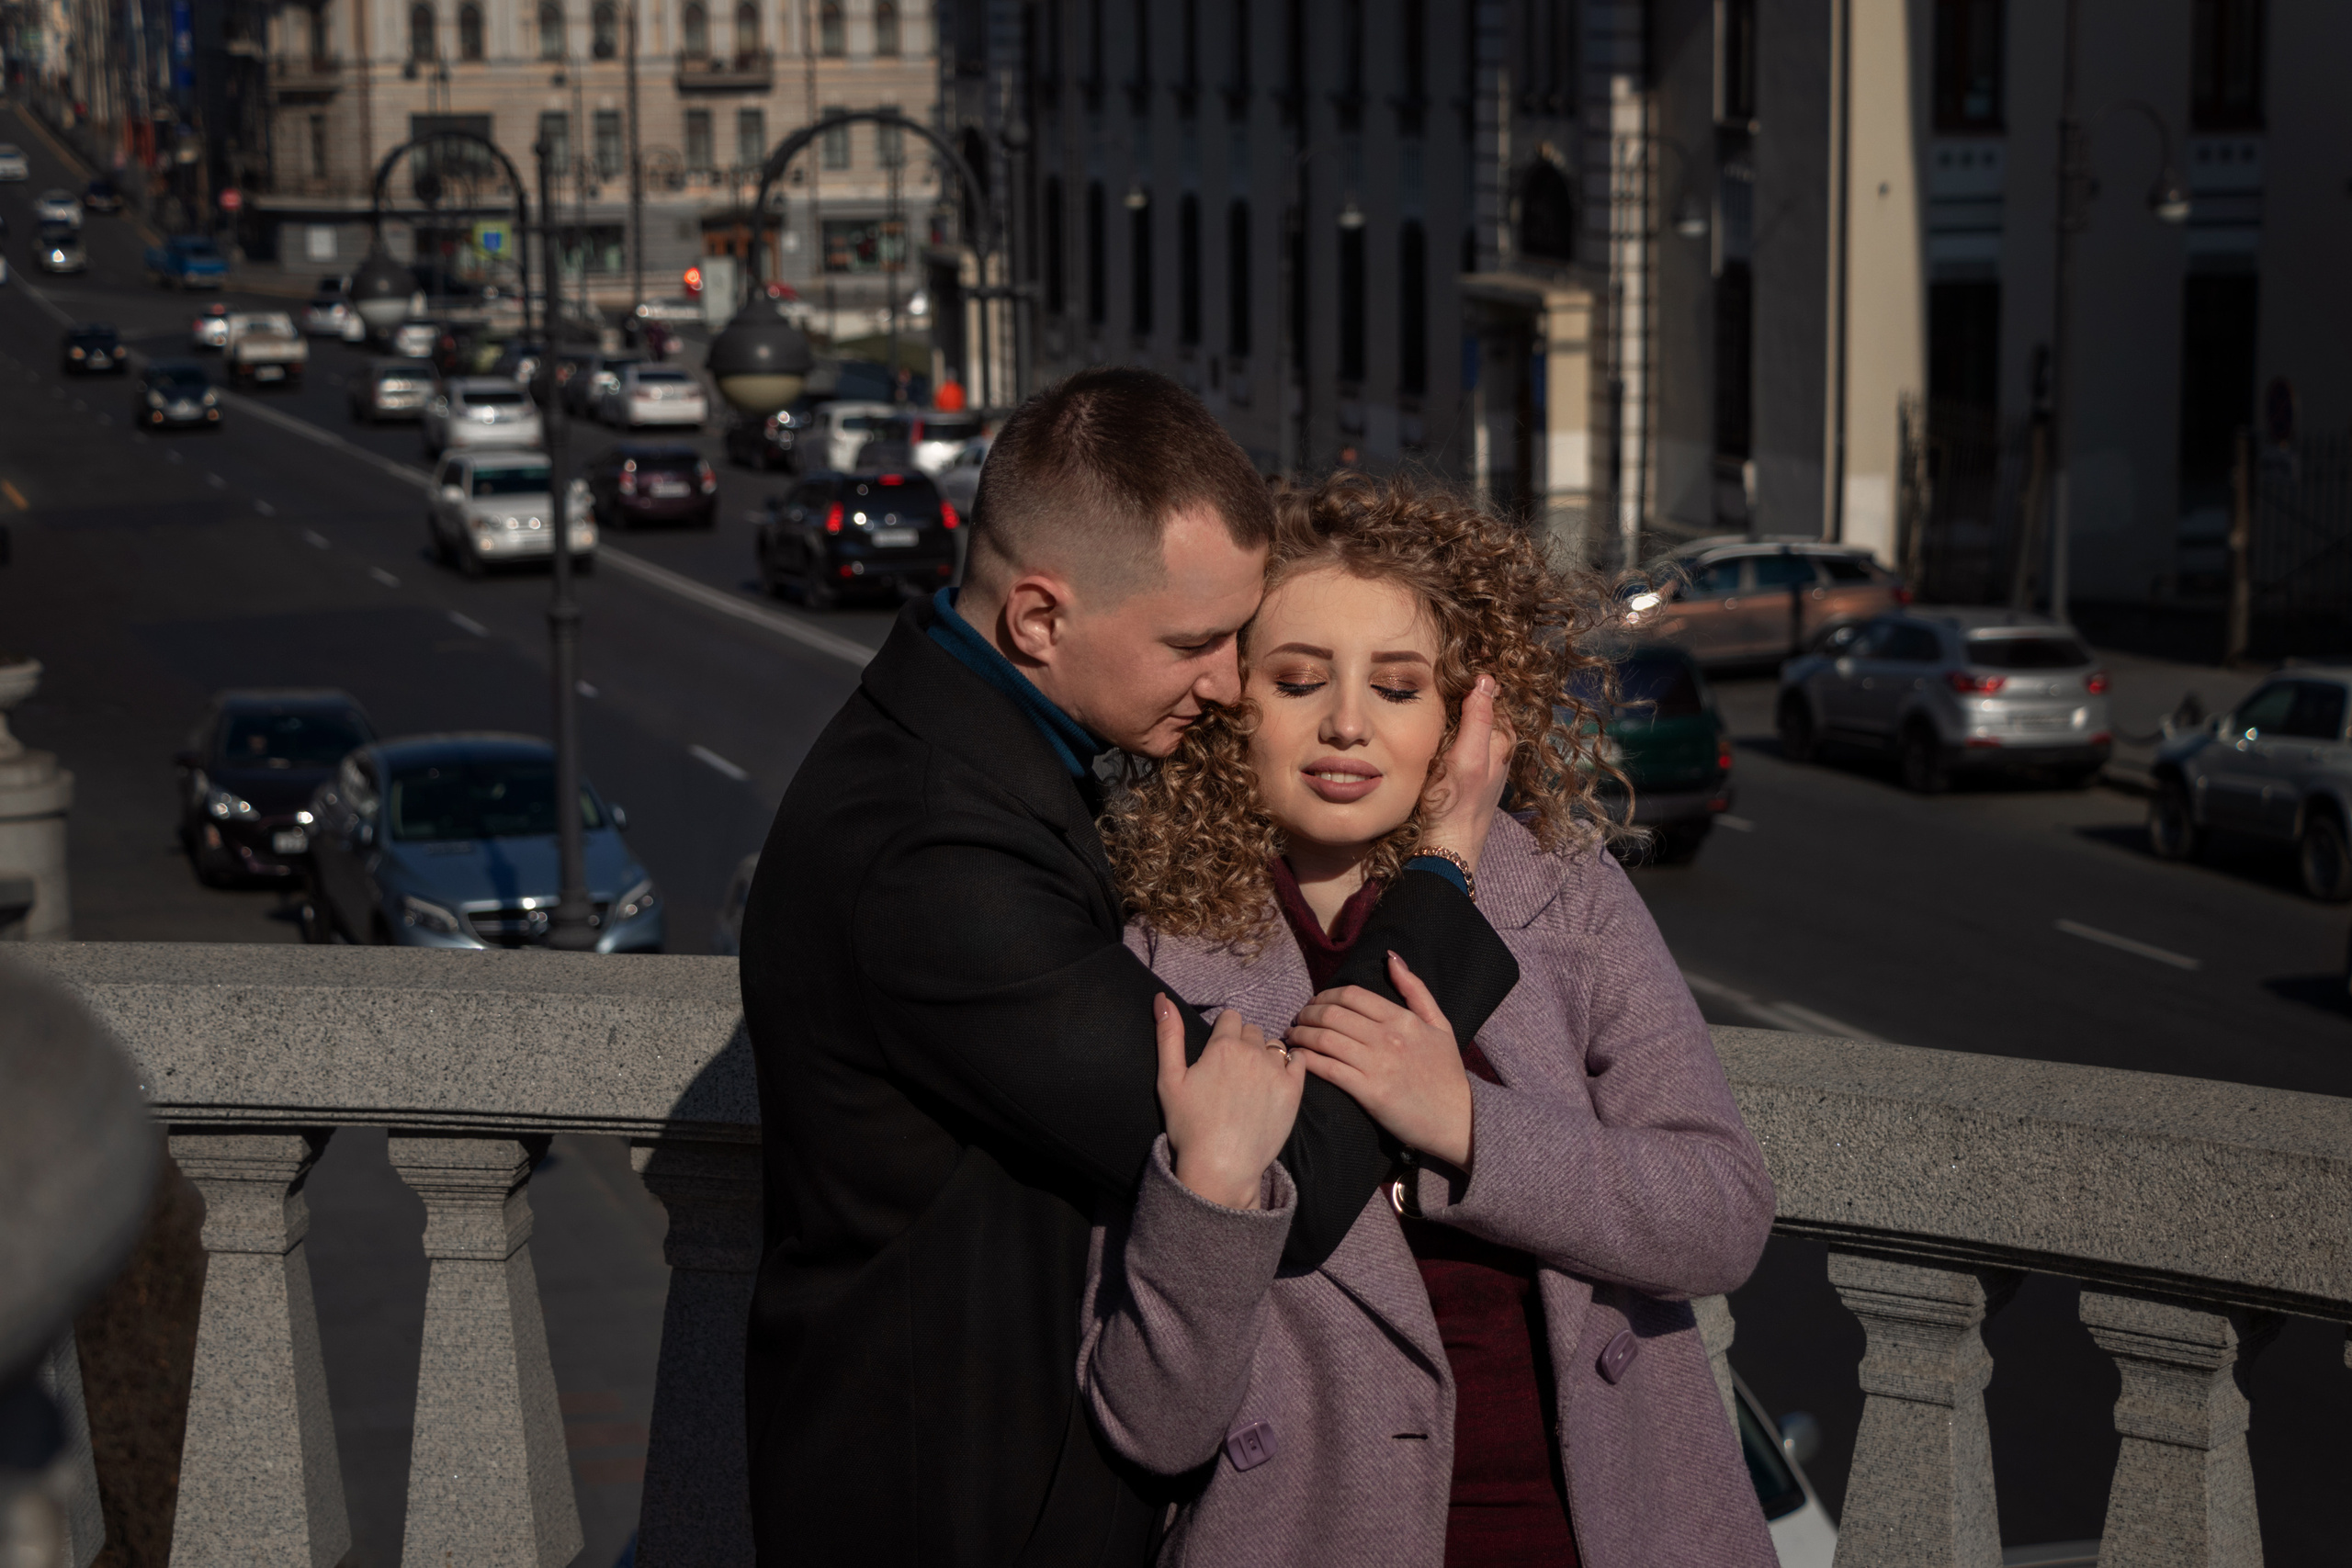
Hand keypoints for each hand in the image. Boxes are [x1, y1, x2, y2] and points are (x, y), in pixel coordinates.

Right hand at [1155, 995, 1305, 1210]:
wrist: (1221, 1165)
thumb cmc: (1190, 1125)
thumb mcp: (1169, 1079)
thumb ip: (1168, 1035)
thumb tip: (1162, 998)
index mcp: (1222, 1046)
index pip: (1230, 1017)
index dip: (1223, 1033)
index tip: (1218, 1053)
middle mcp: (1252, 1052)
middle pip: (1252, 1030)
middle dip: (1243, 1043)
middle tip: (1233, 1071)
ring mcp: (1276, 1071)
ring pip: (1274, 1046)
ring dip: (1265, 1055)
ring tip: (1253, 1081)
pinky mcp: (1294, 1091)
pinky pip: (1299, 1061)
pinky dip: (1290, 1064)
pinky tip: (1277, 1080)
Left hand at [1285, 953, 1473, 1168]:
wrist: (1458, 1120)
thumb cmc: (1447, 1073)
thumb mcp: (1440, 1024)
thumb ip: (1415, 989)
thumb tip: (1391, 957)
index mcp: (1402, 1019)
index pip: (1351, 995)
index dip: (1324, 995)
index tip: (1314, 1003)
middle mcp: (1388, 1038)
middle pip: (1332, 1014)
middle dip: (1306, 1013)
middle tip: (1297, 1019)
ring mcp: (1377, 1065)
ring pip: (1325, 1039)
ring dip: (1300, 1035)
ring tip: (1291, 1038)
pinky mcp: (1369, 1092)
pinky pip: (1328, 1069)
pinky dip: (1306, 1060)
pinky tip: (1297, 1059)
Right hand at [1418, 674, 1514, 875]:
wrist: (1444, 848)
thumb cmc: (1456, 806)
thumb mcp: (1468, 758)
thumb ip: (1478, 720)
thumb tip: (1487, 680)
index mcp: (1501, 740)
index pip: (1493, 695)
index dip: (1477, 675)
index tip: (1459, 657)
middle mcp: (1492, 747)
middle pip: (1480, 706)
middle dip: (1464, 687)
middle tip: (1441, 666)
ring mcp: (1476, 759)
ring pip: (1466, 720)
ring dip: (1452, 705)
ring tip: (1434, 684)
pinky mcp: (1460, 771)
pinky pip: (1455, 737)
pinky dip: (1445, 725)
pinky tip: (1431, 721)